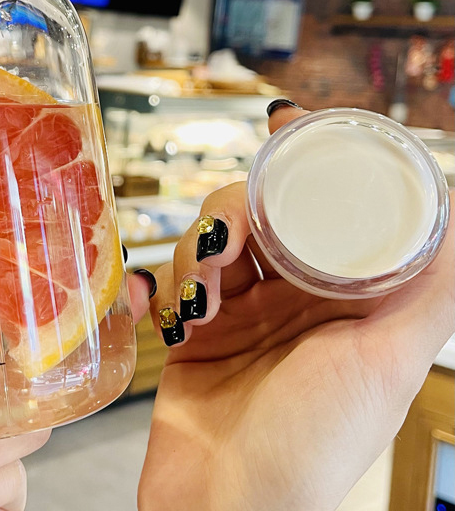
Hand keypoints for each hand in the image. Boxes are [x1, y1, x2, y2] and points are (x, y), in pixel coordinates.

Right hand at [138, 105, 454, 510]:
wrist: (225, 508)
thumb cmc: (310, 446)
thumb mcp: (384, 364)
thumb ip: (429, 292)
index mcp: (344, 300)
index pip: (327, 210)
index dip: (308, 163)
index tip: (287, 125)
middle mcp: (294, 298)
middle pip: (261, 213)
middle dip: (238, 209)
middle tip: (228, 236)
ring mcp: (241, 312)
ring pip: (212, 237)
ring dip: (198, 250)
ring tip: (200, 293)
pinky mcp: (193, 328)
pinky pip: (174, 278)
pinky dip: (169, 282)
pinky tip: (173, 311)